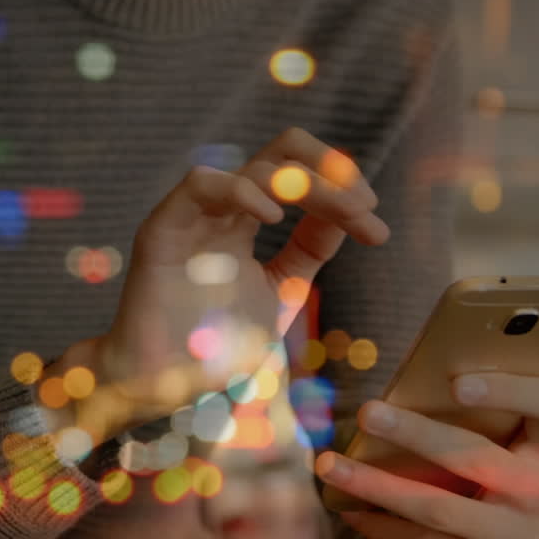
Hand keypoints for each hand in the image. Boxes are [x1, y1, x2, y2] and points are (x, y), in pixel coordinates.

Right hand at [68, 129, 388, 443]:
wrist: (160, 385)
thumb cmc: (211, 346)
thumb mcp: (281, 292)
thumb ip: (310, 250)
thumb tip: (352, 211)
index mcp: (242, 222)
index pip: (297, 178)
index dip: (343, 190)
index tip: (378, 229)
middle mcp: (220, 212)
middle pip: (281, 153)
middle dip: (331, 170)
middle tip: (365, 205)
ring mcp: (192, 217)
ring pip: (252, 164)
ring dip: (306, 183)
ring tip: (342, 213)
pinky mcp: (163, 229)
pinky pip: (200, 184)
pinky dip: (242, 190)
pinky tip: (274, 219)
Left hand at [314, 372, 538, 538]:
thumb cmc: (480, 468)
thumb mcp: (487, 438)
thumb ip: (461, 415)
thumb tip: (387, 395)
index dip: (510, 390)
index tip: (455, 382)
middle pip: (479, 458)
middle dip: (415, 433)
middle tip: (365, 413)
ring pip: (442, 509)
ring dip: (377, 485)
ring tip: (331, 466)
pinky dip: (383, 526)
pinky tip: (352, 508)